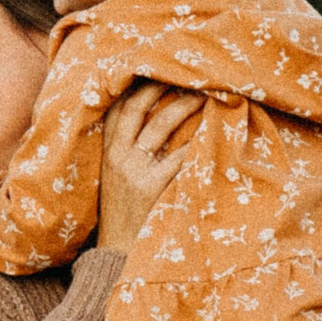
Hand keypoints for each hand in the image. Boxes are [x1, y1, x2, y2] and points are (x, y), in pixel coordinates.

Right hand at [96, 84, 206, 250]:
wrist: (117, 253)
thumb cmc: (124, 214)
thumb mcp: (117, 179)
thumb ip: (129, 152)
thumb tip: (160, 124)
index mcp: (107, 152)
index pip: (116, 108)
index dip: (135, 85)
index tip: (157, 68)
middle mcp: (116, 157)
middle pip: (135, 109)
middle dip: (160, 86)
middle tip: (187, 73)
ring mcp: (132, 172)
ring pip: (159, 127)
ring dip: (184, 107)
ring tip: (207, 95)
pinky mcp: (150, 188)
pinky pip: (178, 157)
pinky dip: (197, 143)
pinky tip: (214, 132)